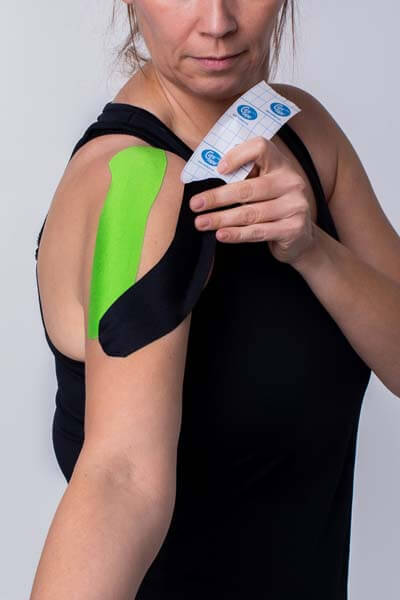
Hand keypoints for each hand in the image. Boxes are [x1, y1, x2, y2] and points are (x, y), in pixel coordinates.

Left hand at [189, 136, 316, 265]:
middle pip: (248, 188)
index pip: (261, 148)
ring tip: (200, 223)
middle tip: (195, 204)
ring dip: (221, 218)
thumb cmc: (273, 207)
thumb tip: (206, 176)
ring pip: (250, 213)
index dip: (237, 155)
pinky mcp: (293, 228)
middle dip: (217, 197)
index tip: (218, 169)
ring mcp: (295, 206)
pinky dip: (236, 234)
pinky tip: (221, 234)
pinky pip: (258, 232)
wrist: (300, 237)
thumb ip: (243, 178)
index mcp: (280, 164)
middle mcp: (291, 182)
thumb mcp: (263, 186)